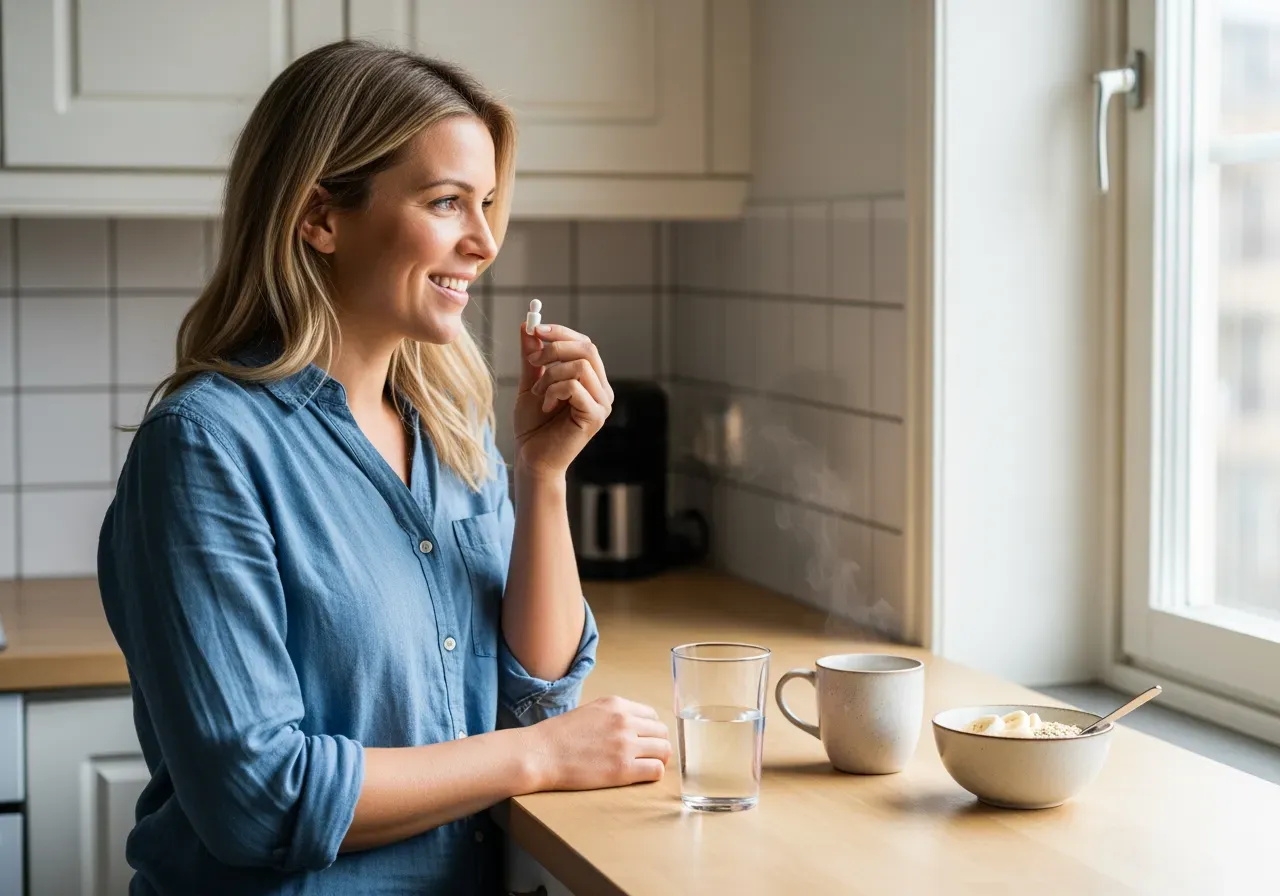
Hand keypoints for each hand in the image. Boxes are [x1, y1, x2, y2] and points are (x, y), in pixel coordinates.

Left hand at [513, 324, 613, 479]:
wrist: (531, 458)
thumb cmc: (533, 425)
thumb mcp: (530, 382)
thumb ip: (532, 356)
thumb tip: (528, 324)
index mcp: (592, 380)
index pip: (585, 344)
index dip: (561, 332)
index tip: (535, 328)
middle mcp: (602, 390)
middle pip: (588, 349)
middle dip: (555, 348)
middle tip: (532, 361)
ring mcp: (602, 404)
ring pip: (581, 366)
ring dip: (551, 375)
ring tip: (538, 393)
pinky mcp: (595, 417)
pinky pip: (575, 387)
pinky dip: (554, 391)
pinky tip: (545, 406)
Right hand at [519, 696, 671, 791]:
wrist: (540, 754)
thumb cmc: (558, 736)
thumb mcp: (590, 712)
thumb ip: (613, 716)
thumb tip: (630, 728)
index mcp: (617, 705)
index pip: (652, 715)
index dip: (650, 730)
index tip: (644, 740)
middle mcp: (626, 721)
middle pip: (662, 732)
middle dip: (657, 744)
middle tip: (647, 756)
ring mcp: (626, 745)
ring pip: (664, 750)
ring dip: (658, 759)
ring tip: (645, 767)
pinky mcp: (623, 769)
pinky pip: (656, 770)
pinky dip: (653, 774)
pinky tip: (641, 776)